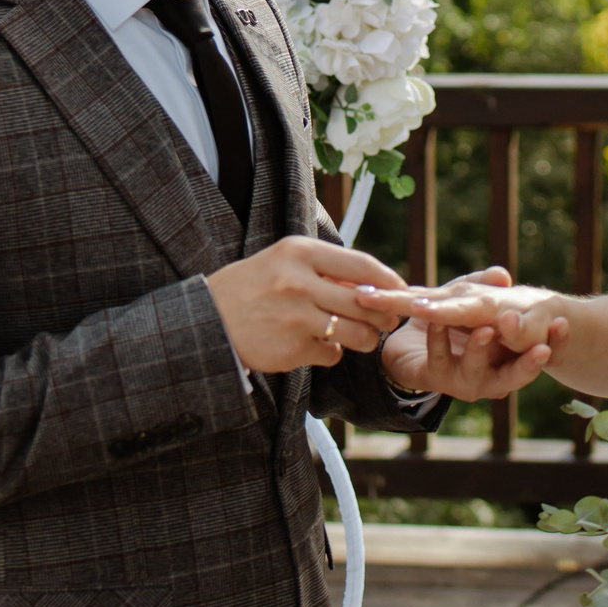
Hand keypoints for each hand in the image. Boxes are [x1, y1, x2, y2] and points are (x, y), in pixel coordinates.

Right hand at [207, 238, 408, 374]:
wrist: (207, 322)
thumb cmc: (250, 289)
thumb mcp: (282, 262)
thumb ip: (324, 268)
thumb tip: (375, 282)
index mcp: (298, 252)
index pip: (361, 264)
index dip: (388, 280)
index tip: (401, 289)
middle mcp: (298, 281)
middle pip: (364, 301)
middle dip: (383, 315)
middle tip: (386, 321)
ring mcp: (295, 317)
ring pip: (356, 333)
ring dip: (365, 339)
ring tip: (359, 337)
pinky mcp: (292, 348)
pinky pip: (332, 354)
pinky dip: (331, 353)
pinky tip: (317, 346)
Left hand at [376, 267, 567, 401]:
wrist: (410, 346)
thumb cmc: (452, 323)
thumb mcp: (471, 300)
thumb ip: (485, 287)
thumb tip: (501, 276)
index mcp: (513, 357)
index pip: (547, 352)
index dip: (560, 342)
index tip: (564, 323)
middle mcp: (495, 376)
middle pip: (520, 375)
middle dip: (531, 362)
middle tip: (541, 349)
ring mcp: (467, 381)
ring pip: (478, 371)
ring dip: (480, 349)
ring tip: (485, 331)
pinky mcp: (436, 379)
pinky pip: (439, 359)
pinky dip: (438, 338)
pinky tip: (436, 320)